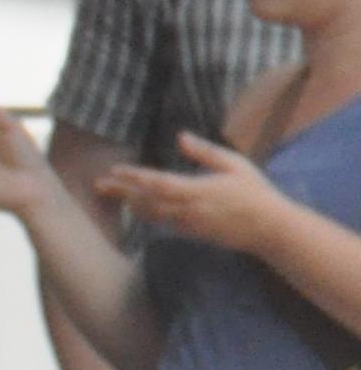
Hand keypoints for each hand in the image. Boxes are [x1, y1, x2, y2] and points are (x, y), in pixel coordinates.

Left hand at [102, 130, 291, 255]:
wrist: (270, 229)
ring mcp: (188, 224)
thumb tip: (181, 136)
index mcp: (197, 190)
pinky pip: (162, 222)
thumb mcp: (235, 165)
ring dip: (130, 203)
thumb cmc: (255, 193)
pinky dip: (145, 214)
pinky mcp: (192, 233)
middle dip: (121, 191)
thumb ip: (206, 152)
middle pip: (146, 200)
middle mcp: (188, 209)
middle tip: (98, 184)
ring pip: (151, 214)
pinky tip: (136, 208)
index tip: (115, 171)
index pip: (158, 183)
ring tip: (112, 194)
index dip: (134, 177)